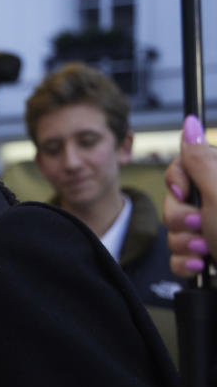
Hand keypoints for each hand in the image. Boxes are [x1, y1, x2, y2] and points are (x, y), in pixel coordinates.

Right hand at [164, 115, 216, 276]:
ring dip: (184, 244)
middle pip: (175, 199)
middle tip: (202, 225)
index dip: (177, 180)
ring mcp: (214, 229)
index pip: (184, 164)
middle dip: (180, 218)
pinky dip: (187, 263)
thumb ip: (200, 158)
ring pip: (175, 229)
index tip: (186, 193)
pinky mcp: (208, 255)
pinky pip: (179, 255)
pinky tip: (203, 265)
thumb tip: (190, 122)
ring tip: (207, 251)